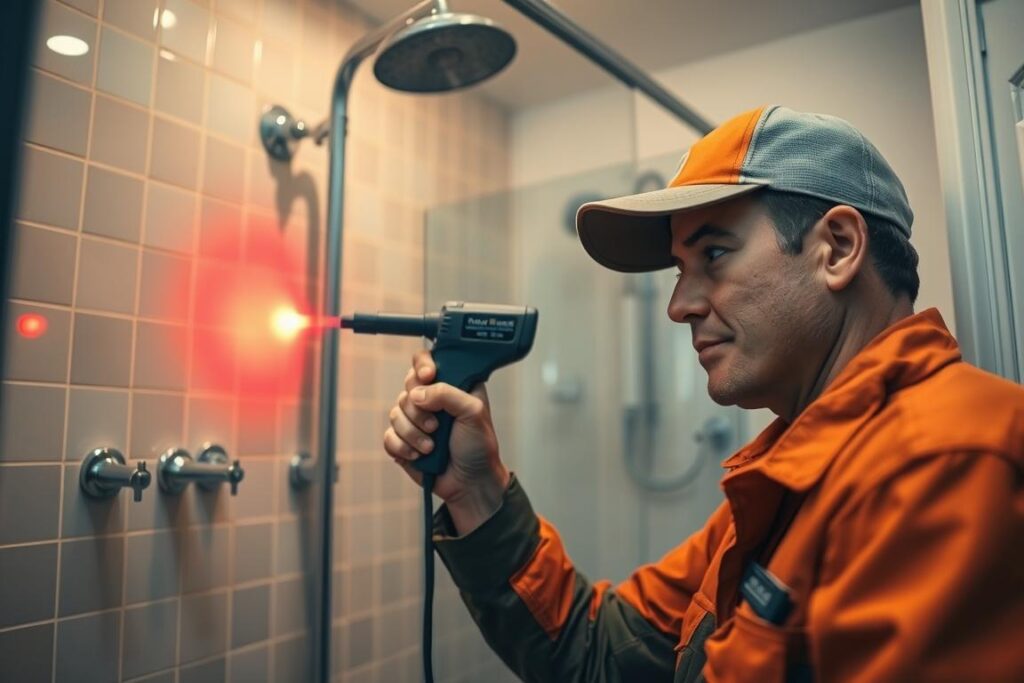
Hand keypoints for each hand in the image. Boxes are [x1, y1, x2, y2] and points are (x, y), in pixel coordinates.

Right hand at [384, 349, 509, 533]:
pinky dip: (402, 447)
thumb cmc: (478, 446)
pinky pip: (388, 436)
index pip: (426, 361)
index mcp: (450, 385)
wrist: (470, 483)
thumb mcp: (474, 413)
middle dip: (419, 409)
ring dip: (413, 432)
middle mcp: (430, 400)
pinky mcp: (403, 442)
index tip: (428, 376)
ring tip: (432, 446)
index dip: (422, 365)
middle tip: (437, 425)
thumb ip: (448, 394)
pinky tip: (419, 455)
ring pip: (396, 413)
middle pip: (407, 387)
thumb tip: (417, 393)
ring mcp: (415, 421)